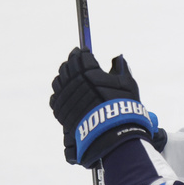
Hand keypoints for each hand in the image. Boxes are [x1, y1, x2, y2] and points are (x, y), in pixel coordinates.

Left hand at [50, 47, 155, 167]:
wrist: (112, 133)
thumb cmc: (123, 107)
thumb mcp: (128, 84)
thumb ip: (121, 69)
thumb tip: (118, 58)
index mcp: (89, 73)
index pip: (80, 56)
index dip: (82, 52)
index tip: (84, 51)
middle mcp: (74, 84)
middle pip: (67, 67)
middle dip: (72, 62)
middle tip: (77, 61)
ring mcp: (65, 98)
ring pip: (58, 81)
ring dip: (64, 76)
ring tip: (71, 77)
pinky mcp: (61, 111)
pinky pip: (55, 97)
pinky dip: (60, 92)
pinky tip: (67, 92)